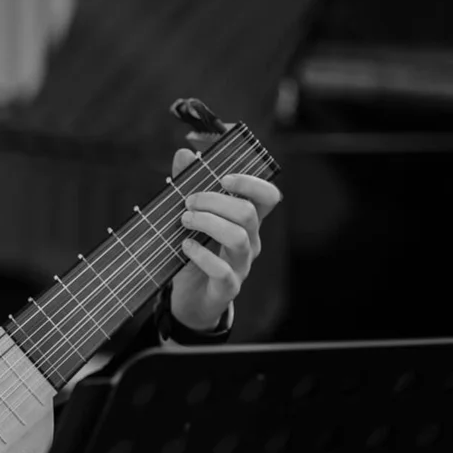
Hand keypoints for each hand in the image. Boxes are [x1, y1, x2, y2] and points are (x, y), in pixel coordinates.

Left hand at [168, 132, 281, 331]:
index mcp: (247, 222)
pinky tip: (185, 247)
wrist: (190, 299)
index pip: (268, 197)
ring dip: (208, 223)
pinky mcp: (227, 287)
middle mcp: (250, 242)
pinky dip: (201, 255)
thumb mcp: (191, 218)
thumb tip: (184, 153)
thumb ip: (188, 185)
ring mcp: (241, 266)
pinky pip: (222, 270)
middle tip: (188, 202)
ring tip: (184, 220)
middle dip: (215, 201)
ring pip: (238, 238)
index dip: (251, 182)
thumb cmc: (195, 252)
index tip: (223, 177)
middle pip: (247, 213)